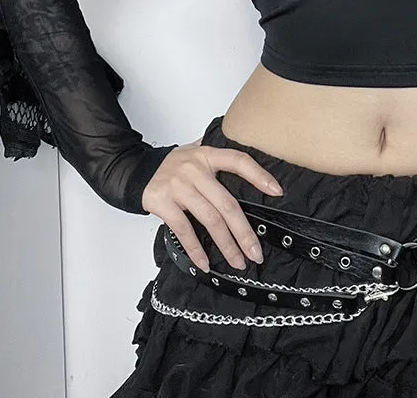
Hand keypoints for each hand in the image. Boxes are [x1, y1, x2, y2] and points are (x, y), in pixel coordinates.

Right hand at [141, 138, 284, 272]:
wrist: (138, 171)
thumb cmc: (177, 166)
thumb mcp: (198, 154)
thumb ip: (221, 160)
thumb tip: (256, 175)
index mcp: (208, 155)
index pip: (238, 161)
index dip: (259, 175)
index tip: (277, 191)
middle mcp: (194, 169)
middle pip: (227, 203)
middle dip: (244, 232)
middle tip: (256, 253)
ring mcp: (178, 186)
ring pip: (209, 220)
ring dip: (226, 245)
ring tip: (238, 262)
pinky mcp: (163, 203)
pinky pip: (184, 230)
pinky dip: (196, 249)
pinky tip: (205, 263)